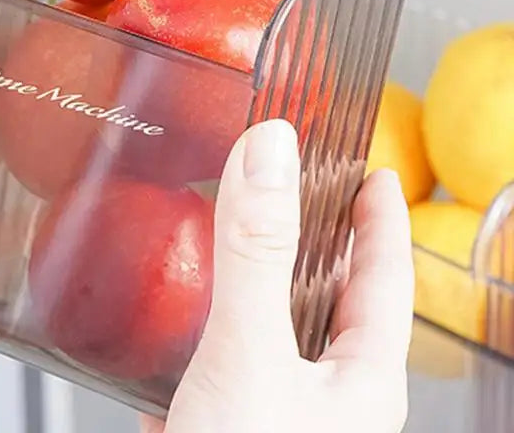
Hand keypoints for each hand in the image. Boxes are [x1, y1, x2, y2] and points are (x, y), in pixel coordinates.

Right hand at [143, 120, 413, 432]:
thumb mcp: (253, 357)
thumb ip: (257, 253)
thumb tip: (271, 151)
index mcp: (359, 382)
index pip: (386, 278)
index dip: (382, 219)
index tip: (376, 171)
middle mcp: (320, 399)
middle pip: (327, 300)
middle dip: (313, 240)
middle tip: (294, 188)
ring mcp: (269, 417)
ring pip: (266, 331)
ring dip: (248, 282)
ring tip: (226, 236)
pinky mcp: (219, 427)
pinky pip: (215, 365)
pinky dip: (198, 332)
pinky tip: (169, 322)